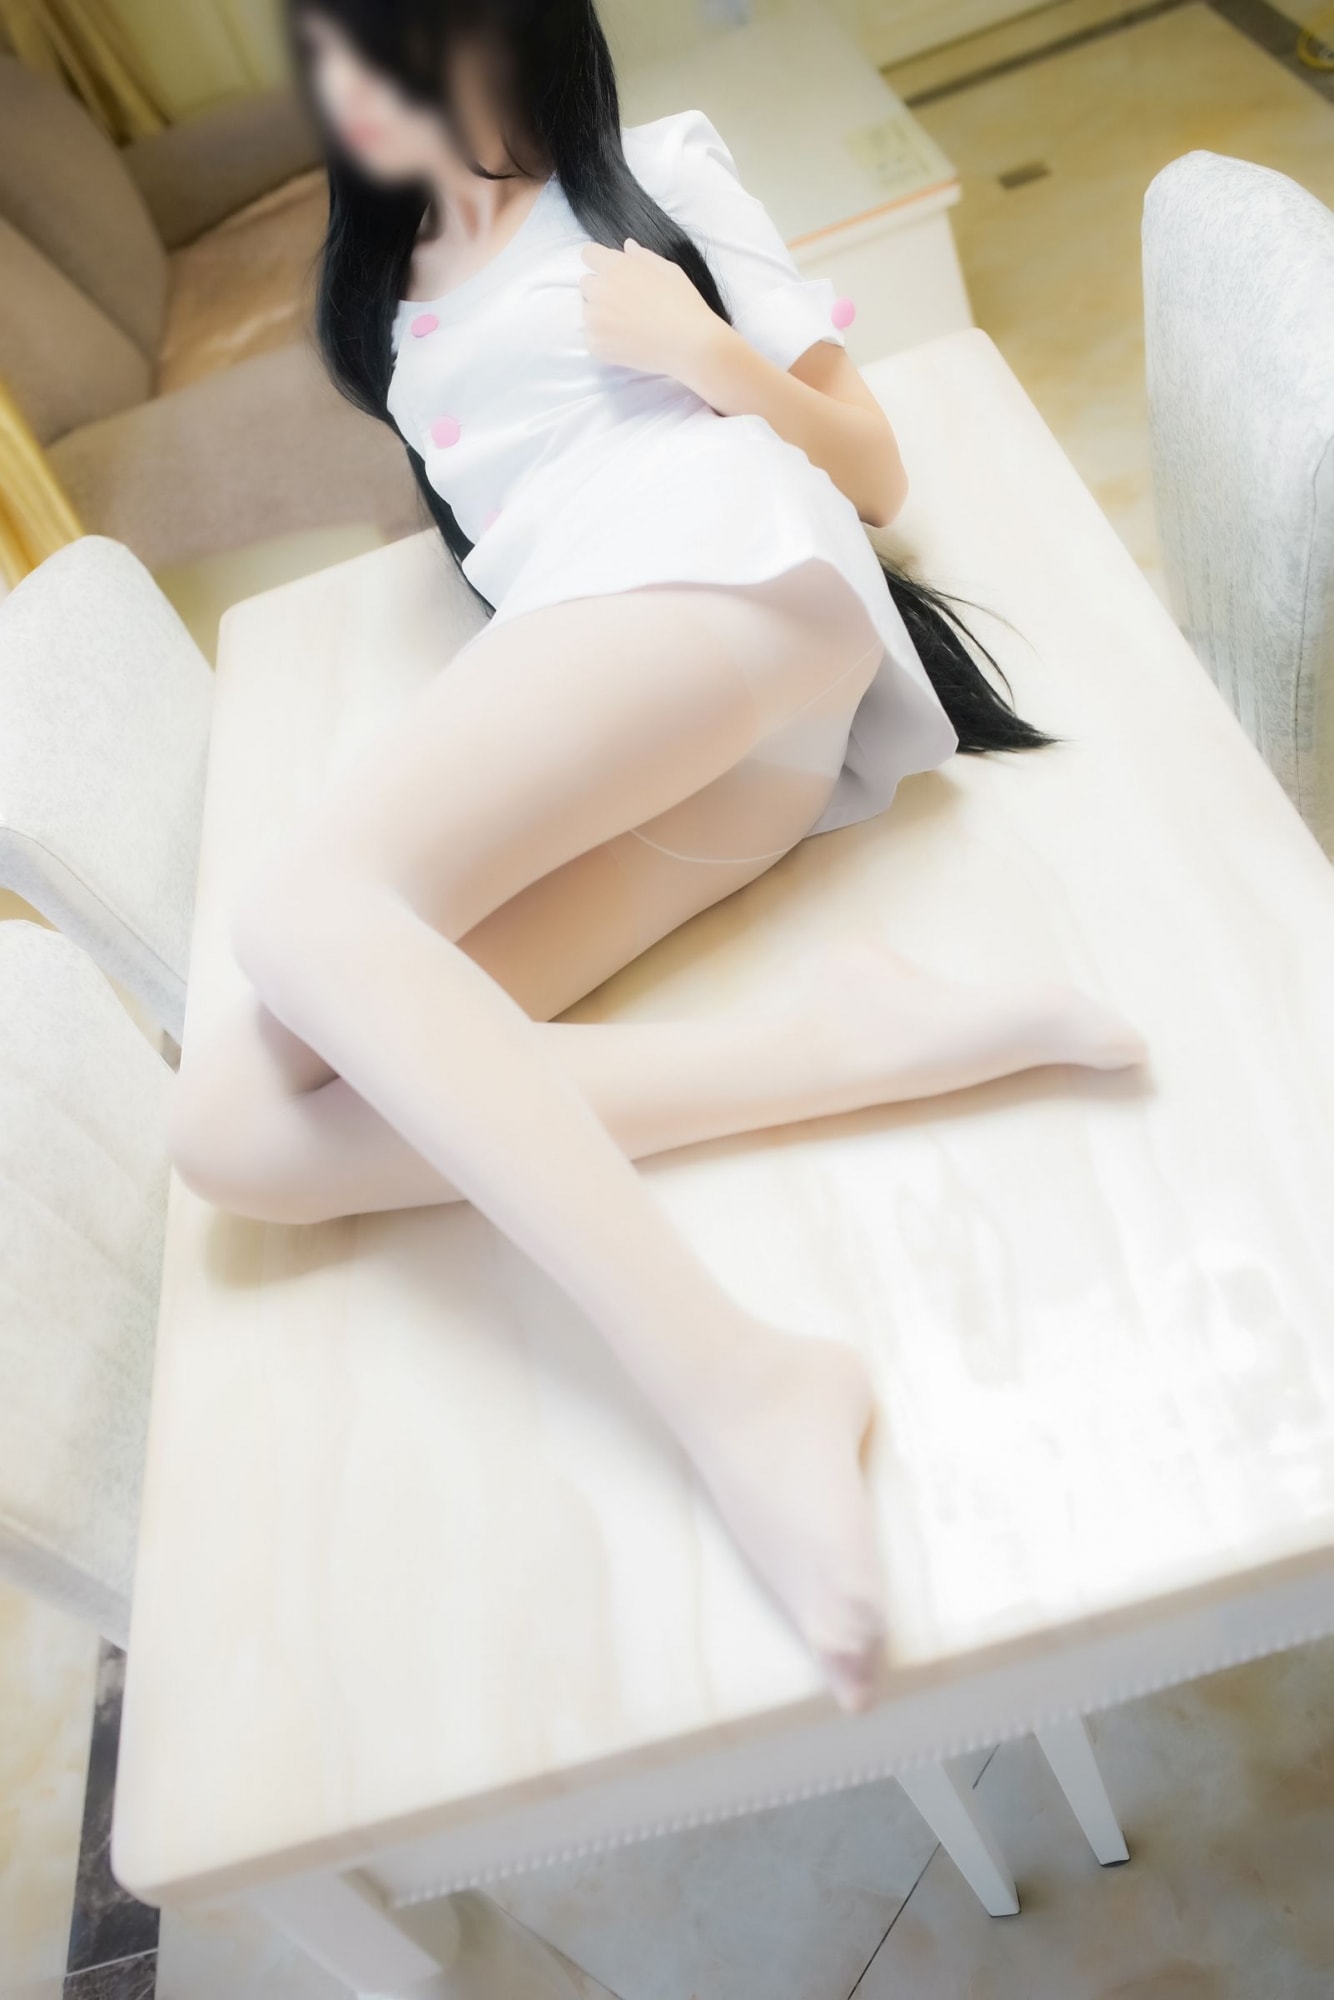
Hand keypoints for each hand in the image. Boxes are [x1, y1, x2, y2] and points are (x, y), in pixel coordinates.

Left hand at [580, 239, 725, 386]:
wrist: (689, 344)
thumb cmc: (683, 303)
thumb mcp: (668, 270)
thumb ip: (642, 256)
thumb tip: (627, 247)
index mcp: (616, 267)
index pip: (588, 254)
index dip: (600, 261)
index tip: (611, 273)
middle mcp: (601, 290)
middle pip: (586, 283)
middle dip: (601, 288)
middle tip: (625, 303)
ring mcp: (596, 320)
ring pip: (587, 311)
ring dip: (600, 314)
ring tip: (627, 324)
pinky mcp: (596, 345)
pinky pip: (590, 337)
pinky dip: (603, 339)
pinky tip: (625, 340)